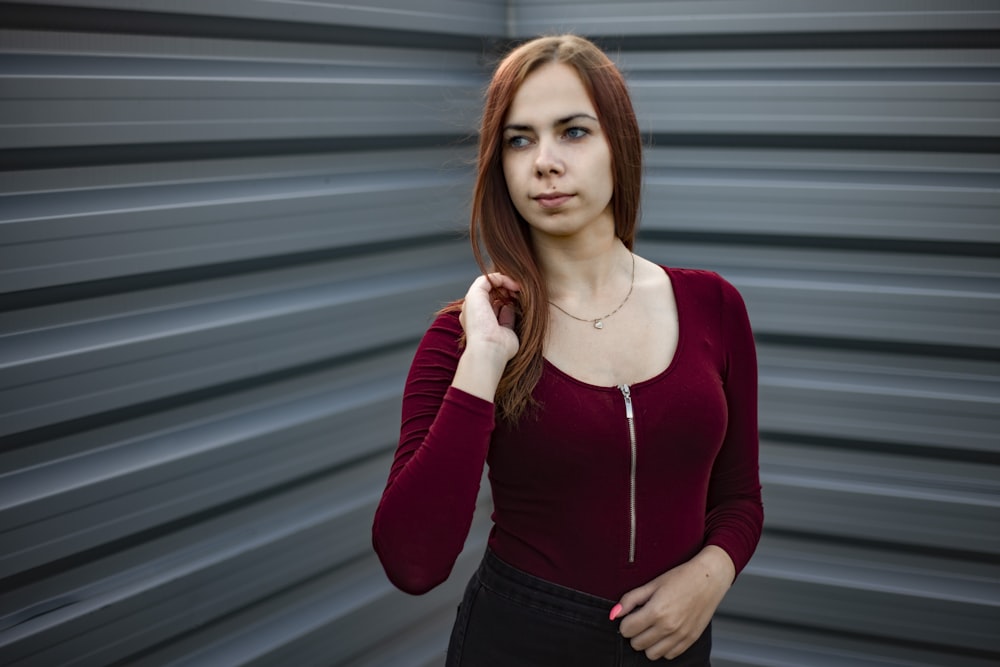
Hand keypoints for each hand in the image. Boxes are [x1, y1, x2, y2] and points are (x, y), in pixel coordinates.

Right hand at [450, 273, 520, 401]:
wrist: (489, 351)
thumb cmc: (500, 349)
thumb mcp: (507, 332)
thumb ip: (507, 319)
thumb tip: (508, 307)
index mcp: (478, 322)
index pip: (492, 305)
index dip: (507, 301)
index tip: (520, 302)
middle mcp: (473, 312)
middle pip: (491, 294)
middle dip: (507, 291)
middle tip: (521, 294)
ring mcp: (472, 303)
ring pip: (489, 285)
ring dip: (506, 283)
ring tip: (519, 288)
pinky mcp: (473, 294)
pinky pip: (487, 278)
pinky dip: (502, 278)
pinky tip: (514, 286)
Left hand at [613, 547, 733, 660]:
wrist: (709, 579)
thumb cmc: (681, 578)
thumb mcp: (652, 584)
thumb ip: (631, 599)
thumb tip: (614, 613)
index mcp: (656, 611)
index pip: (627, 630)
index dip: (625, 622)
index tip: (631, 615)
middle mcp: (668, 627)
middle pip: (636, 644)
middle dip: (635, 633)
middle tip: (641, 620)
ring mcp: (680, 636)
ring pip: (651, 654)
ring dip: (647, 643)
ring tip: (652, 628)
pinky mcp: (690, 640)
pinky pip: (668, 655)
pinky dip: (663, 647)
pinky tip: (664, 633)